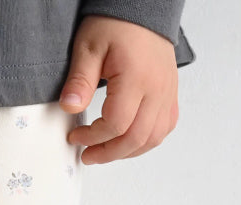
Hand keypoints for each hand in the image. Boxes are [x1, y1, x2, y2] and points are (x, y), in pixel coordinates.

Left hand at [58, 15, 178, 164]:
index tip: (76, 136)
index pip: (117, 124)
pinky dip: (146, 140)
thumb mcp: (88, 47)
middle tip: (88, 155)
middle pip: (136, 138)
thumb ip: (80, 80)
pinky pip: (165, 126)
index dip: (93, 137)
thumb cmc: (116, 24)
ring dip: (127, 151)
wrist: (142, 8)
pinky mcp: (170, 93)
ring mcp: (167, 92)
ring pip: (153, 138)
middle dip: (108, 152)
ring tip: (105, 151)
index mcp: (137, 78)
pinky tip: (128, 140)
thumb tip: (70, 108)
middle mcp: (157, 88)